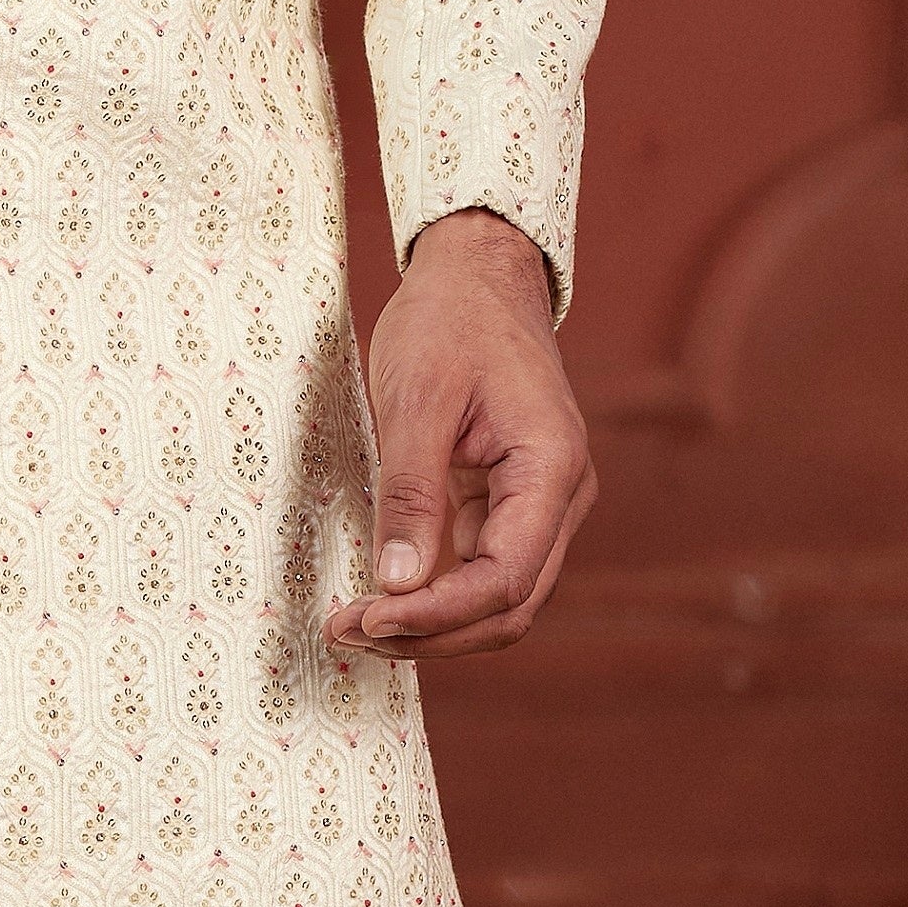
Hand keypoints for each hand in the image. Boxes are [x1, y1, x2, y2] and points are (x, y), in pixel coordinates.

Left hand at [325, 209, 595, 666]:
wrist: (479, 272)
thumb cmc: (451, 320)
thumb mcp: (418, 398)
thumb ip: (410, 492)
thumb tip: (397, 582)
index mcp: (552, 470)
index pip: (504, 579)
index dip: (437, 616)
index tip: (369, 619)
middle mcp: (559, 499)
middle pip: (508, 606)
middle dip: (431, 633)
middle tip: (348, 633)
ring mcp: (537, 504)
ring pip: (496, 599)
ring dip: (432, 624)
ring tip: (357, 625)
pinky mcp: (508, 502)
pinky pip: (479, 568)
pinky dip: (434, 594)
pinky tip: (381, 596)